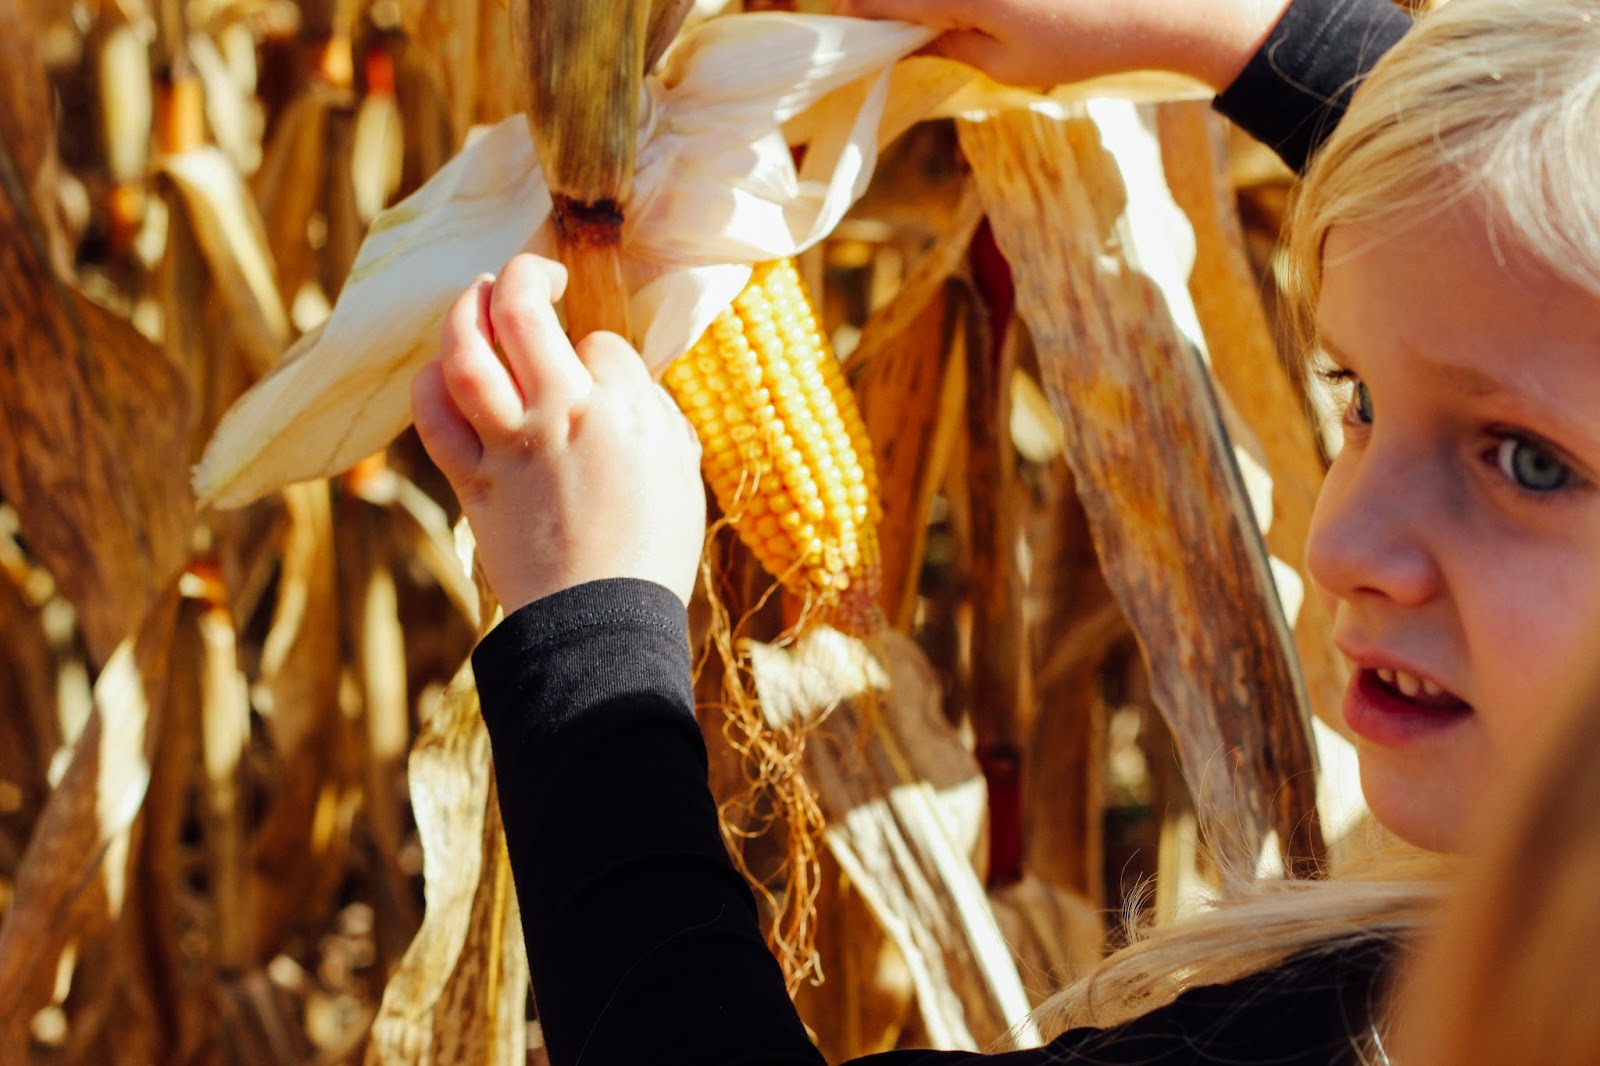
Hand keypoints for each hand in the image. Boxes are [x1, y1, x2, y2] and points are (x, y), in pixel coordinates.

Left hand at [412, 254, 706, 614]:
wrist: (601, 626)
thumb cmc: (653, 553)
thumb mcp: (681, 468)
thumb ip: (651, 410)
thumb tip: (620, 376)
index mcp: (621, 410)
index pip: (600, 344)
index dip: (601, 352)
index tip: (603, 377)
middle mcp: (558, 414)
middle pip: (521, 311)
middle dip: (524, 276)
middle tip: (533, 276)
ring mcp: (507, 446)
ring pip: (464, 352)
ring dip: (465, 311)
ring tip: (477, 297)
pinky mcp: (471, 482)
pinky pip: (433, 416)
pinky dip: (432, 384)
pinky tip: (445, 371)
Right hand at [833, 0, 1293, 92]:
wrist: (1170, 2)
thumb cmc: (1090, 42)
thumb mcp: (1010, 65)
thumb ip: (950, 43)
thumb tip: (907, 36)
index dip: (856, 12)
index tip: (845, 27)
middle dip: (892, 6)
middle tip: (892, 28)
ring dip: (926, 4)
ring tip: (937, 25)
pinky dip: (972, 3)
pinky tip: (989, 15)